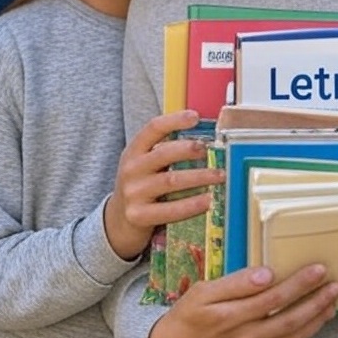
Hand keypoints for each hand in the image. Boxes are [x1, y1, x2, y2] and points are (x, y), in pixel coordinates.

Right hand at [104, 110, 224, 259]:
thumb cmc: (141, 186)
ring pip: (171, 181)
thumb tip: (203, 140)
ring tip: (220, 175)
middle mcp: (131, 169)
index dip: (174, 120)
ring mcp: (134, 193)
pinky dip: (192, 205)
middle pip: (163, 154)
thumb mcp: (144, 164)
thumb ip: (166, 151)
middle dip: (188, 150)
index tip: (194, 116)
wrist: (118, 220)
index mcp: (134, 151)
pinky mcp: (139, 216)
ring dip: (199, 177)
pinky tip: (208, 201)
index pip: (153, 128)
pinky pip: (171, 210)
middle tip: (208, 150)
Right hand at [148, 264, 337, 337]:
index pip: (274, 297)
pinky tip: (313, 324)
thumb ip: (236, 283)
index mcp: (229, 317)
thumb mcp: (202, 291)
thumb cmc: (187, 315)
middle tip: (336, 285)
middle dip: (317, 301)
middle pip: (290, 319)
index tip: (319, 269)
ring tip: (332, 303)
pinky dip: (303, 337)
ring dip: (316, 320)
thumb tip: (267, 274)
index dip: (299, 283)